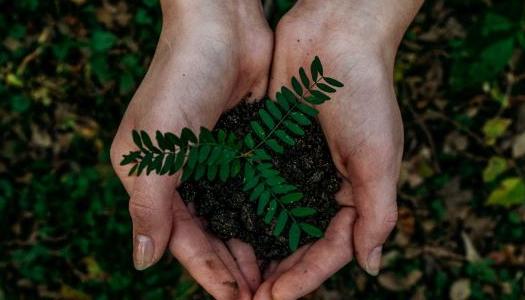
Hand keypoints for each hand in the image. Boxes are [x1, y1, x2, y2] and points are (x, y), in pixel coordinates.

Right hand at [110, 1, 271, 298]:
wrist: (220, 24)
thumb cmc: (181, 77)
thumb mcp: (155, 145)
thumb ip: (148, 205)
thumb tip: (142, 262)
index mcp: (151, 176)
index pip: (181, 238)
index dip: (208, 271)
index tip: (237, 299)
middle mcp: (181, 172)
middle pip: (208, 233)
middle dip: (233, 265)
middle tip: (262, 295)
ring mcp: (213, 160)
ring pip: (232, 216)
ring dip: (251, 245)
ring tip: (275, 275)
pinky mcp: (241, 145)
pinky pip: (252, 190)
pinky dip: (265, 213)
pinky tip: (284, 233)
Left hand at [255, 1, 421, 298]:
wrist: (335, 37)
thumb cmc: (365, 94)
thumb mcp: (379, 157)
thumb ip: (377, 213)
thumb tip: (371, 266)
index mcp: (353, 193)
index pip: (330, 249)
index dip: (305, 276)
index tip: (275, 297)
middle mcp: (323, 186)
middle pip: (298, 242)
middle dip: (277, 271)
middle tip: (250, 297)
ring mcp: (295, 169)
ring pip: (274, 221)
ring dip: (256, 249)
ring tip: (233, 276)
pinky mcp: (270, 148)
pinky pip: (255, 187)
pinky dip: (242, 211)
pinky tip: (223, 230)